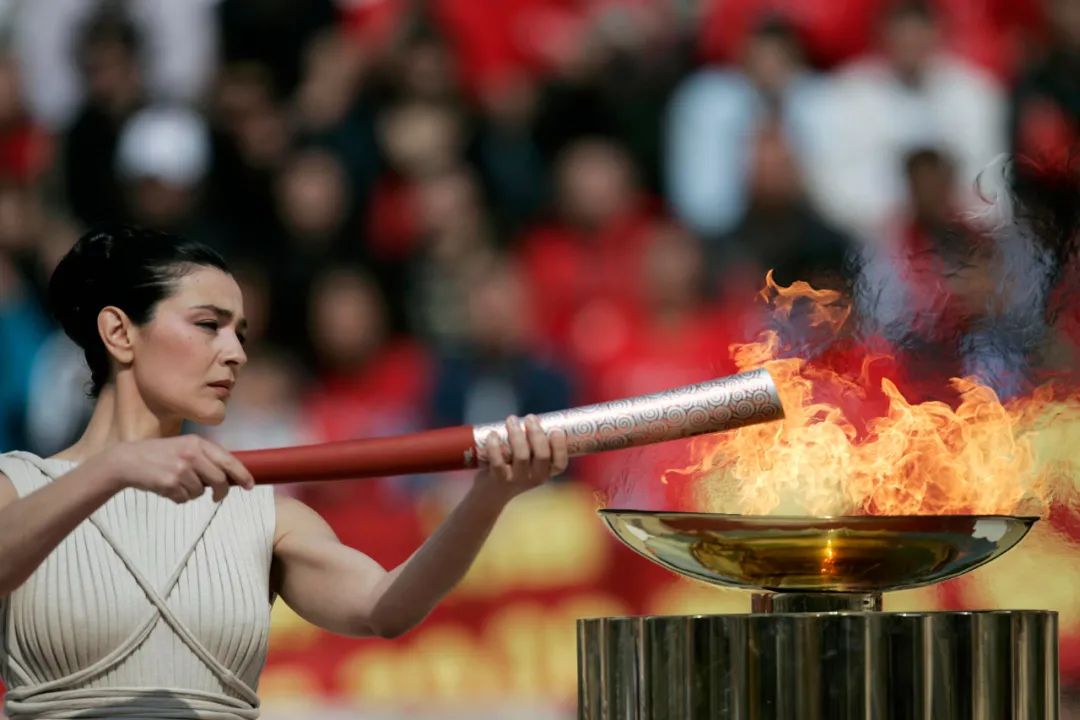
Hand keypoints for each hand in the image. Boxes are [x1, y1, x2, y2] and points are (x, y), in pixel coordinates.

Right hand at [101, 435, 254, 502]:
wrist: (127, 460)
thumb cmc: (160, 455)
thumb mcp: (184, 446)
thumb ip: (205, 457)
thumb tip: (230, 476)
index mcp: (198, 443)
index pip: (229, 460)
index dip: (242, 475)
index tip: (250, 485)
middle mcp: (191, 455)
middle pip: (220, 480)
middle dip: (221, 492)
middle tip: (216, 496)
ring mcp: (180, 470)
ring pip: (200, 492)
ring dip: (193, 493)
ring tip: (178, 483)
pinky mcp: (169, 484)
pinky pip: (184, 499)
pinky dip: (179, 498)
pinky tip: (167, 487)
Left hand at [474, 415, 568, 500]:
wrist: (490, 495)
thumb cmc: (512, 469)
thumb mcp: (528, 462)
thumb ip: (532, 444)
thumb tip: (533, 417)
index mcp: (546, 472)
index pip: (560, 464)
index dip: (560, 447)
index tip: (556, 430)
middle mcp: (534, 478)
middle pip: (542, 455)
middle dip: (537, 433)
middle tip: (530, 417)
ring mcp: (517, 479)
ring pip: (521, 455)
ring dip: (517, 434)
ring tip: (511, 419)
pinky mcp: (498, 479)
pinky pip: (498, 461)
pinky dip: (495, 445)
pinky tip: (493, 434)